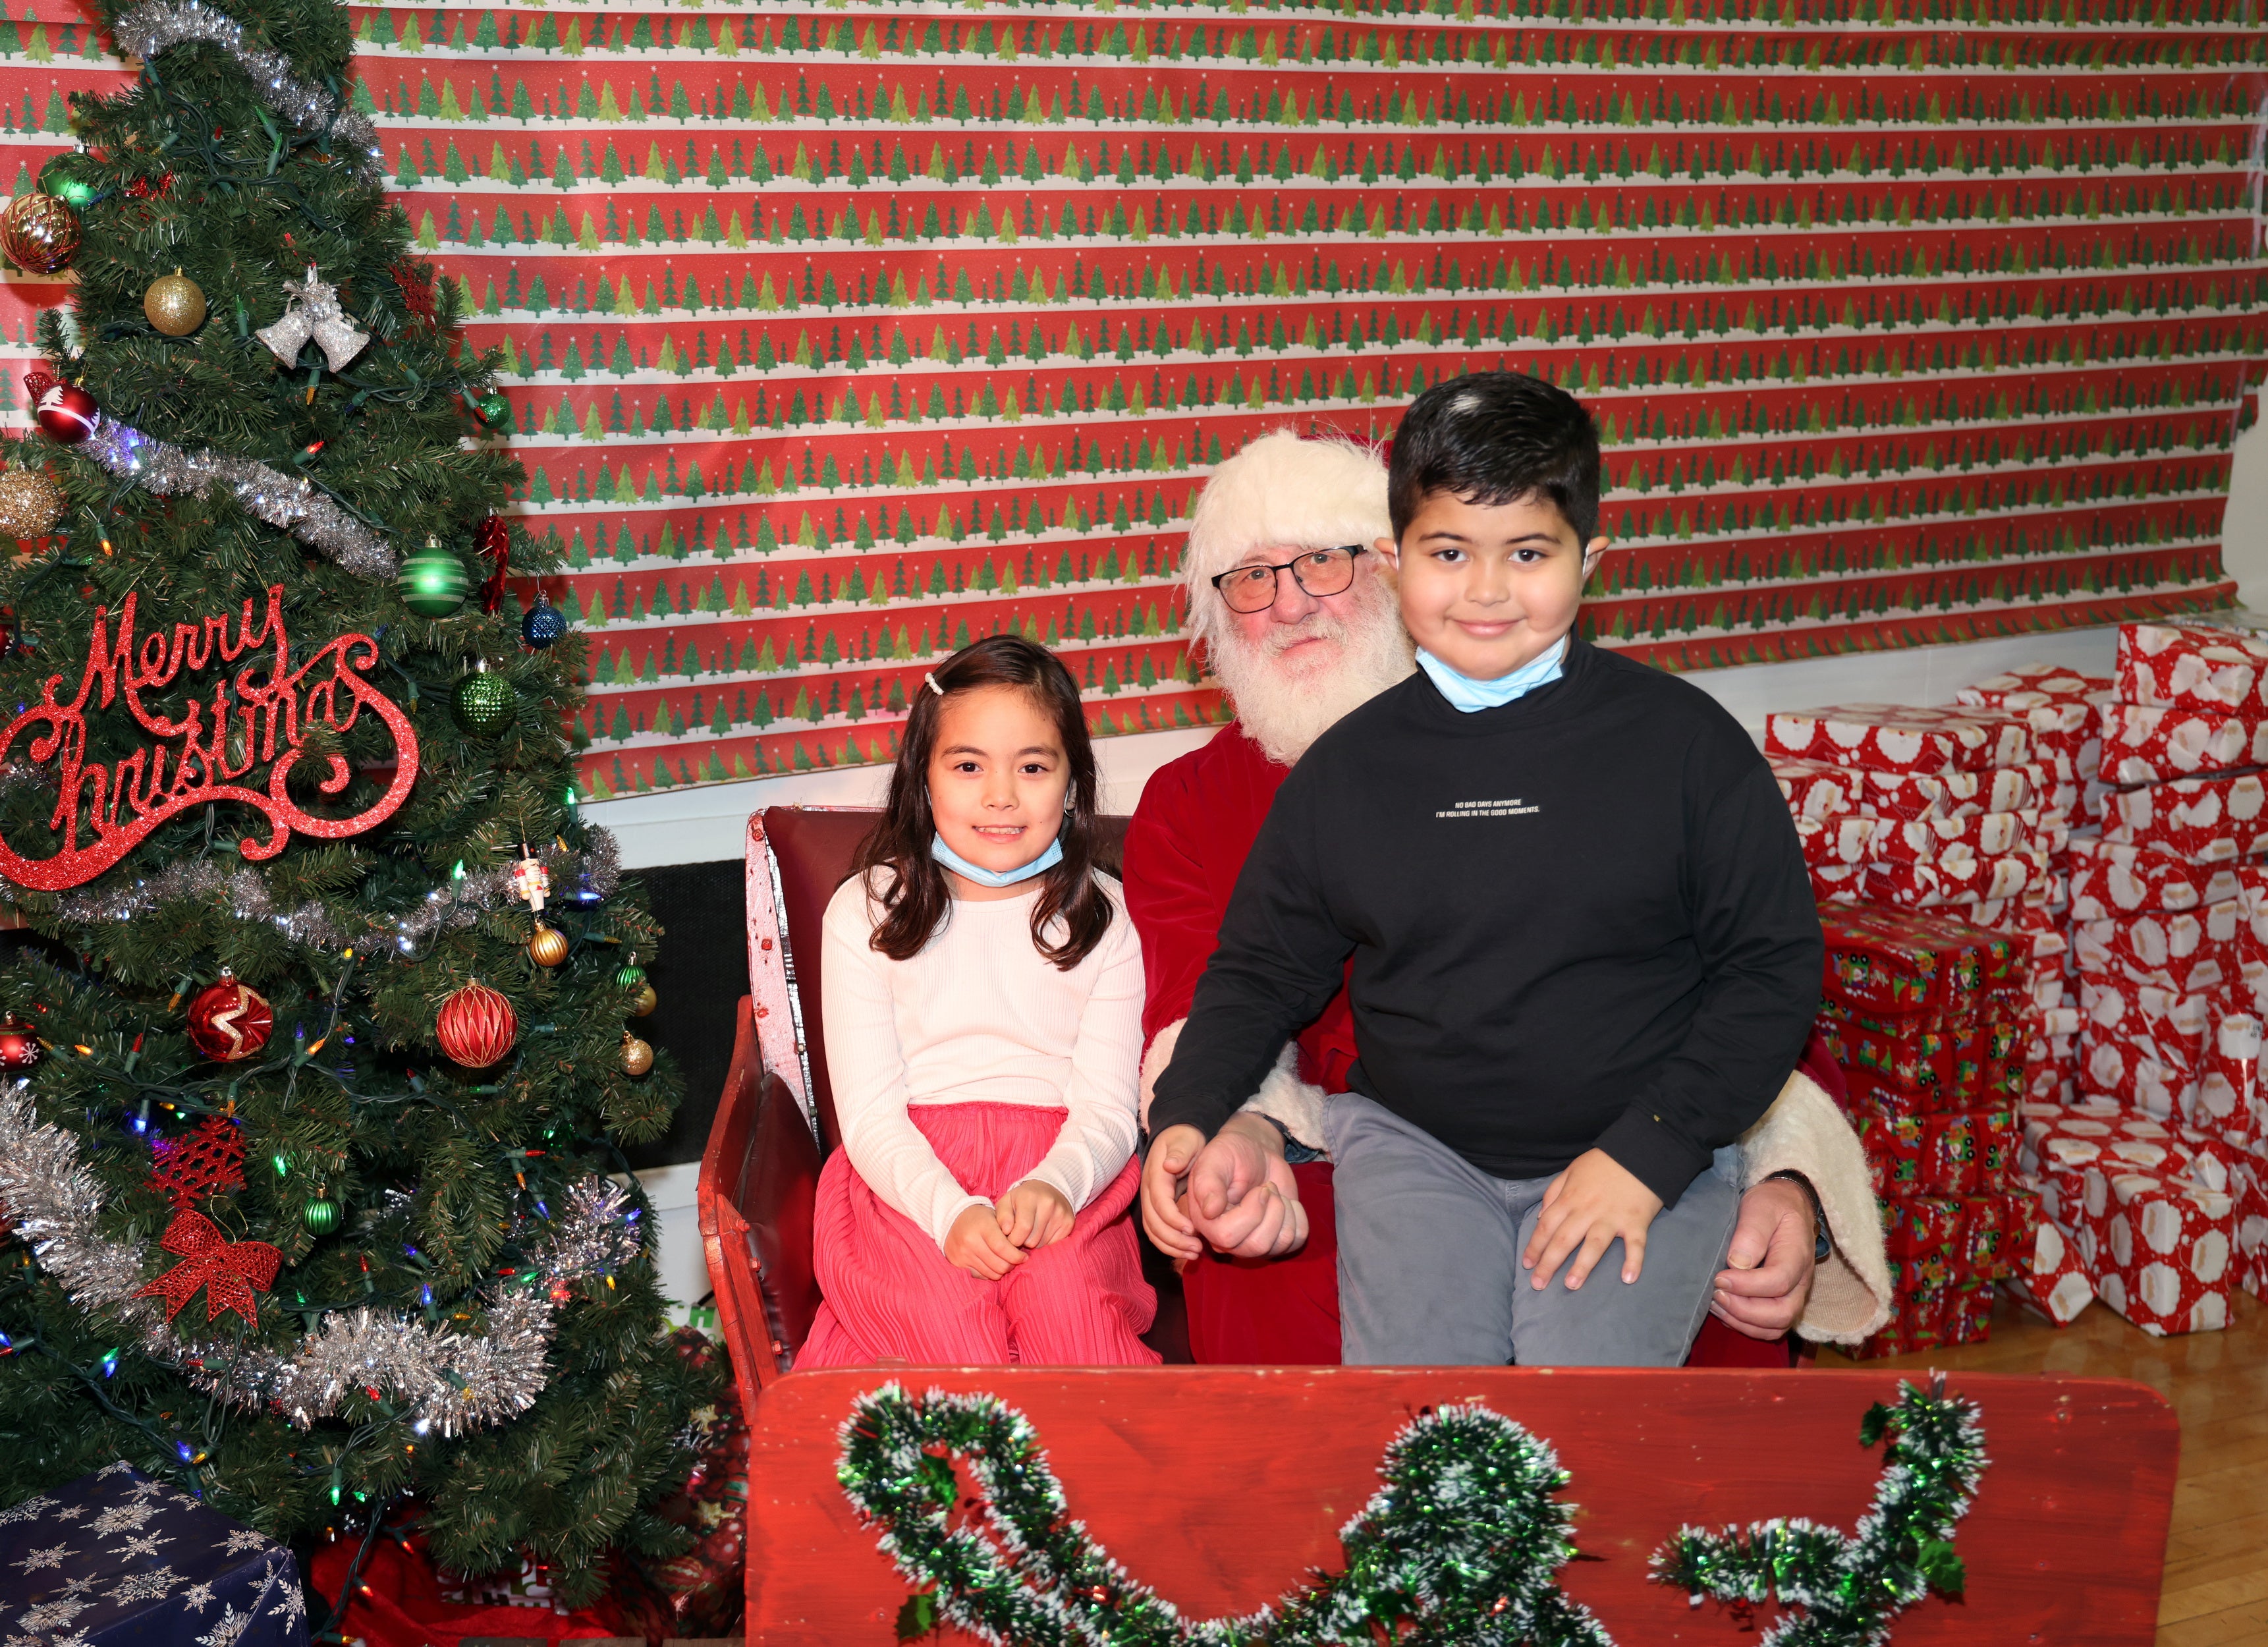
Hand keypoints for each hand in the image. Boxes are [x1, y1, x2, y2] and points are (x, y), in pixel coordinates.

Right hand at [943, 1202, 1025, 1280]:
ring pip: (992, 1273)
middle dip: (1012, 1264)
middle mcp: (970, 1241)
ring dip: (1002, 1270)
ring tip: (1004, 1261)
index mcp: (982, 1226)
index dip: (1017, 1256)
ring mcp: (962, 1254)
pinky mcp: (958, 1264)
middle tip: (1015, 1260)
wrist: (951, 1220)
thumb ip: (1009, 1230)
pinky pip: (981, 1276)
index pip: (1002, 1248)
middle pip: (999, 1264)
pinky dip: (990, 1272)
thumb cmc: (980, 1218)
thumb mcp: (995, 1216)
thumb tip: (1021, 1250)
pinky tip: (991, 1263)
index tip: (1024, 1257)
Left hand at [996, 1179, 1073, 1249]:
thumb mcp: (1006, 1202)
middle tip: (1021, 1233)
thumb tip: (1006, 1231)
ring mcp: (1061, 1213)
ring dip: (1034, 1242)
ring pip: (1042, 1244)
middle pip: (1032, 1240)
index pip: (1022, 1229)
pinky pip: (1053, 1244)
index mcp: (1030, 1197)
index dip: (1013, 1239)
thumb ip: (1001, 1217)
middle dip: (1023, 1241)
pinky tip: (1043, 1231)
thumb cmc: (1022, 1199)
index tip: (1010, 1236)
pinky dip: (1045, 1242)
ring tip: (1032, 1231)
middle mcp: (1048, 1204)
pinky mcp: (1069, 1223)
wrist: (1049, 1189)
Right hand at [1141, 1124, 1208, 1260]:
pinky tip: (1187, 1250)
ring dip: (1170, 1245)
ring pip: (1152, 1229)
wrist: (1180, 1136)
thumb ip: (1180, 1152)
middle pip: (1152, 1220)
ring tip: (1194, 1253)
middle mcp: (1148, 1189)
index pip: (1159, 1201)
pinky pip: (1156, 1230)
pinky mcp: (1156, 1208)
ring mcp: (1150, 1199)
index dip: (1173, 1218)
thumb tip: (1170, 1165)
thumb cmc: (1187, 1139)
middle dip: (1172, 1238)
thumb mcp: (1188, 1139)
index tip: (1192, 1229)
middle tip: (1196, 1248)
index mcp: (1156, 1173)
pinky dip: (1169, 1243)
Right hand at [1182, 1113, 1307, 1258]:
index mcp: (1207, 1224)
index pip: (1228, 1237)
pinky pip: (1297, 1240)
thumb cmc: (1230, 1155)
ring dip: (1285, 1210)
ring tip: (1273, 1192)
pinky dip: (1298, 1216)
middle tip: (1268, 1187)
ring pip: (1281, 1243)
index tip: (1260, 1189)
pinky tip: (1286, 1201)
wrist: (1255, 1153)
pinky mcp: (1277, 1240)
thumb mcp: (1214, 1161)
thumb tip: (1210, 1211)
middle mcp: (1229, 1241)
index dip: (1251, 1212)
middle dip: (1273, 1210)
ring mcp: (1254, 1243)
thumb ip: (1207, 1184)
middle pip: (1258, 1245)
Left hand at [1522, 1149, 1664, 1289]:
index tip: (1527, 1264)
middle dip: (1549, 1263)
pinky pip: (1635, 1244)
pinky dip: (1634, 1261)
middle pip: (1564, 1239)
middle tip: (1538, 1285)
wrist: (1640, 1150)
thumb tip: (1541, 1217)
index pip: (1547, 1226)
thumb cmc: (1604, 1162)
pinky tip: (1628, 1279)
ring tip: (1571, 1285)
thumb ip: (1554, 1192)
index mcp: (1571, 1198)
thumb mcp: (1572, 1170)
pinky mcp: (1636, 1221)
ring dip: (1582, 1265)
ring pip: (1594, 1244)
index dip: (1535, 1246)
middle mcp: (1588, 1210)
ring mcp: (1613, 1217)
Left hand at [1711, 1176, 1818, 1338]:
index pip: (1778, 1282)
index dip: (1746, 1286)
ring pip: (1776, 1326)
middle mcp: (1800, 1281)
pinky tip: (1724, 1310)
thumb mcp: (1761, 1207)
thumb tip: (1737, 1263)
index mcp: (1797, 1255)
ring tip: (1715, 1303)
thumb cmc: (1773, 1205)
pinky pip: (1770, 1327)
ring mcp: (1793, 1294)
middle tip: (1716, 1294)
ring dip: (1743, 1322)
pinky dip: (1746, 1326)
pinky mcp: (1782, 1301)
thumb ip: (1751, 1233)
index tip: (1719, 1277)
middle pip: (1782, 1313)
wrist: (1788, 1206)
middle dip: (1745, 1311)